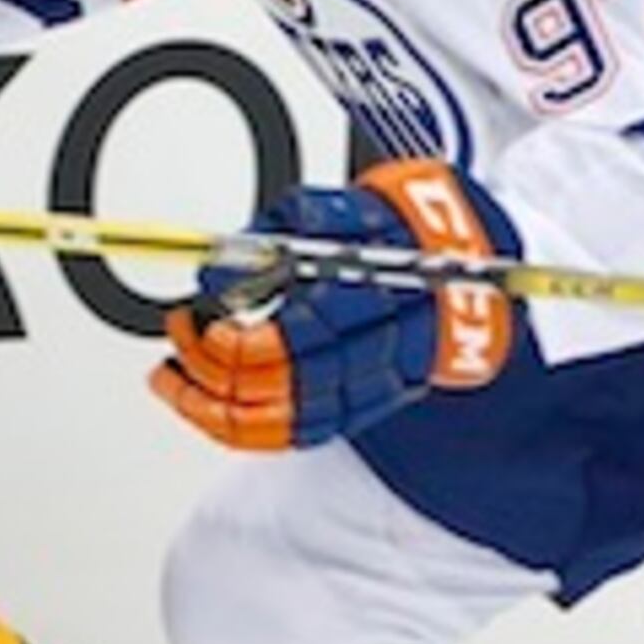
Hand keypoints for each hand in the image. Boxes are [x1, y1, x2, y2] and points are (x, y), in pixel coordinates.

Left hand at [152, 160, 519, 450]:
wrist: (470, 257)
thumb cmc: (402, 227)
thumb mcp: (331, 209)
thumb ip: (269, 238)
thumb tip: (215, 270)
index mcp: (354, 307)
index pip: (267, 351)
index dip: (216, 343)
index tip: (191, 316)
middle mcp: (360, 356)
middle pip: (262, 393)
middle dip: (203, 373)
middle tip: (177, 338)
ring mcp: (365, 388)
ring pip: (272, 425)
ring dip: (211, 410)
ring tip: (173, 384)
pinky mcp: (363, 404)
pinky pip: (293, 434)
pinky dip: (244, 427)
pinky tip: (213, 408)